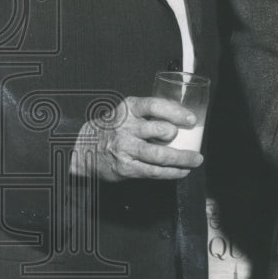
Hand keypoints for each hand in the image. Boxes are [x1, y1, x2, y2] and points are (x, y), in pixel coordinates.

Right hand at [70, 96, 203, 181]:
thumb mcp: (126, 112)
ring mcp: (125, 149)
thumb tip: (184, 115)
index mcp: (129, 109)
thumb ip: (150, 113)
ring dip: (182, 159)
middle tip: (192, 140)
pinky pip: (154, 172)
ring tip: (195, 160)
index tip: (192, 119)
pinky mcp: (125, 168)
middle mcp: (126, 128)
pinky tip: (182, 171)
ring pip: (160, 155)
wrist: (82, 148)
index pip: (154, 105)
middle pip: (160, 130)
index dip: (176, 112)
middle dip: (180, 137)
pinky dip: (172, 172)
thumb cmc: (114, 128)